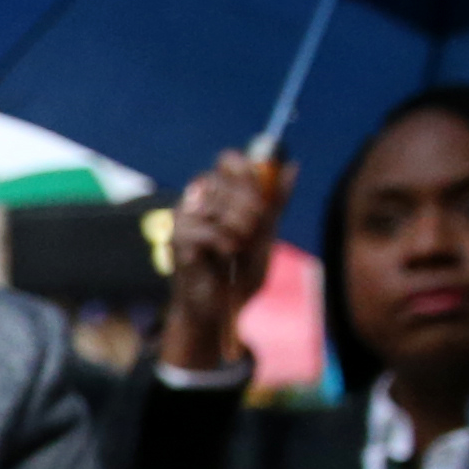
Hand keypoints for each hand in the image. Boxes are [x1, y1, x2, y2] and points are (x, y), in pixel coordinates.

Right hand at [159, 150, 292, 375]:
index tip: (261, 199)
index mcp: (218, 193)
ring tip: (240, 246)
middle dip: (246, 203)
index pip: (228, 160)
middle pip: (219, 177)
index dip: (248, 173)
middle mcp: (195, 200)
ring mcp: (182, 218)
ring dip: (236, 224)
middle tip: (254, 229)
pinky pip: (204, 227)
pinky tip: (227, 253)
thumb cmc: (240, 271)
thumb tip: (293, 165)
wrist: (222, 309)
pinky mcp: (175, 238)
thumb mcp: (267, 233)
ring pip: (212, 201)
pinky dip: (223, 241)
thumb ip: (277, 201)